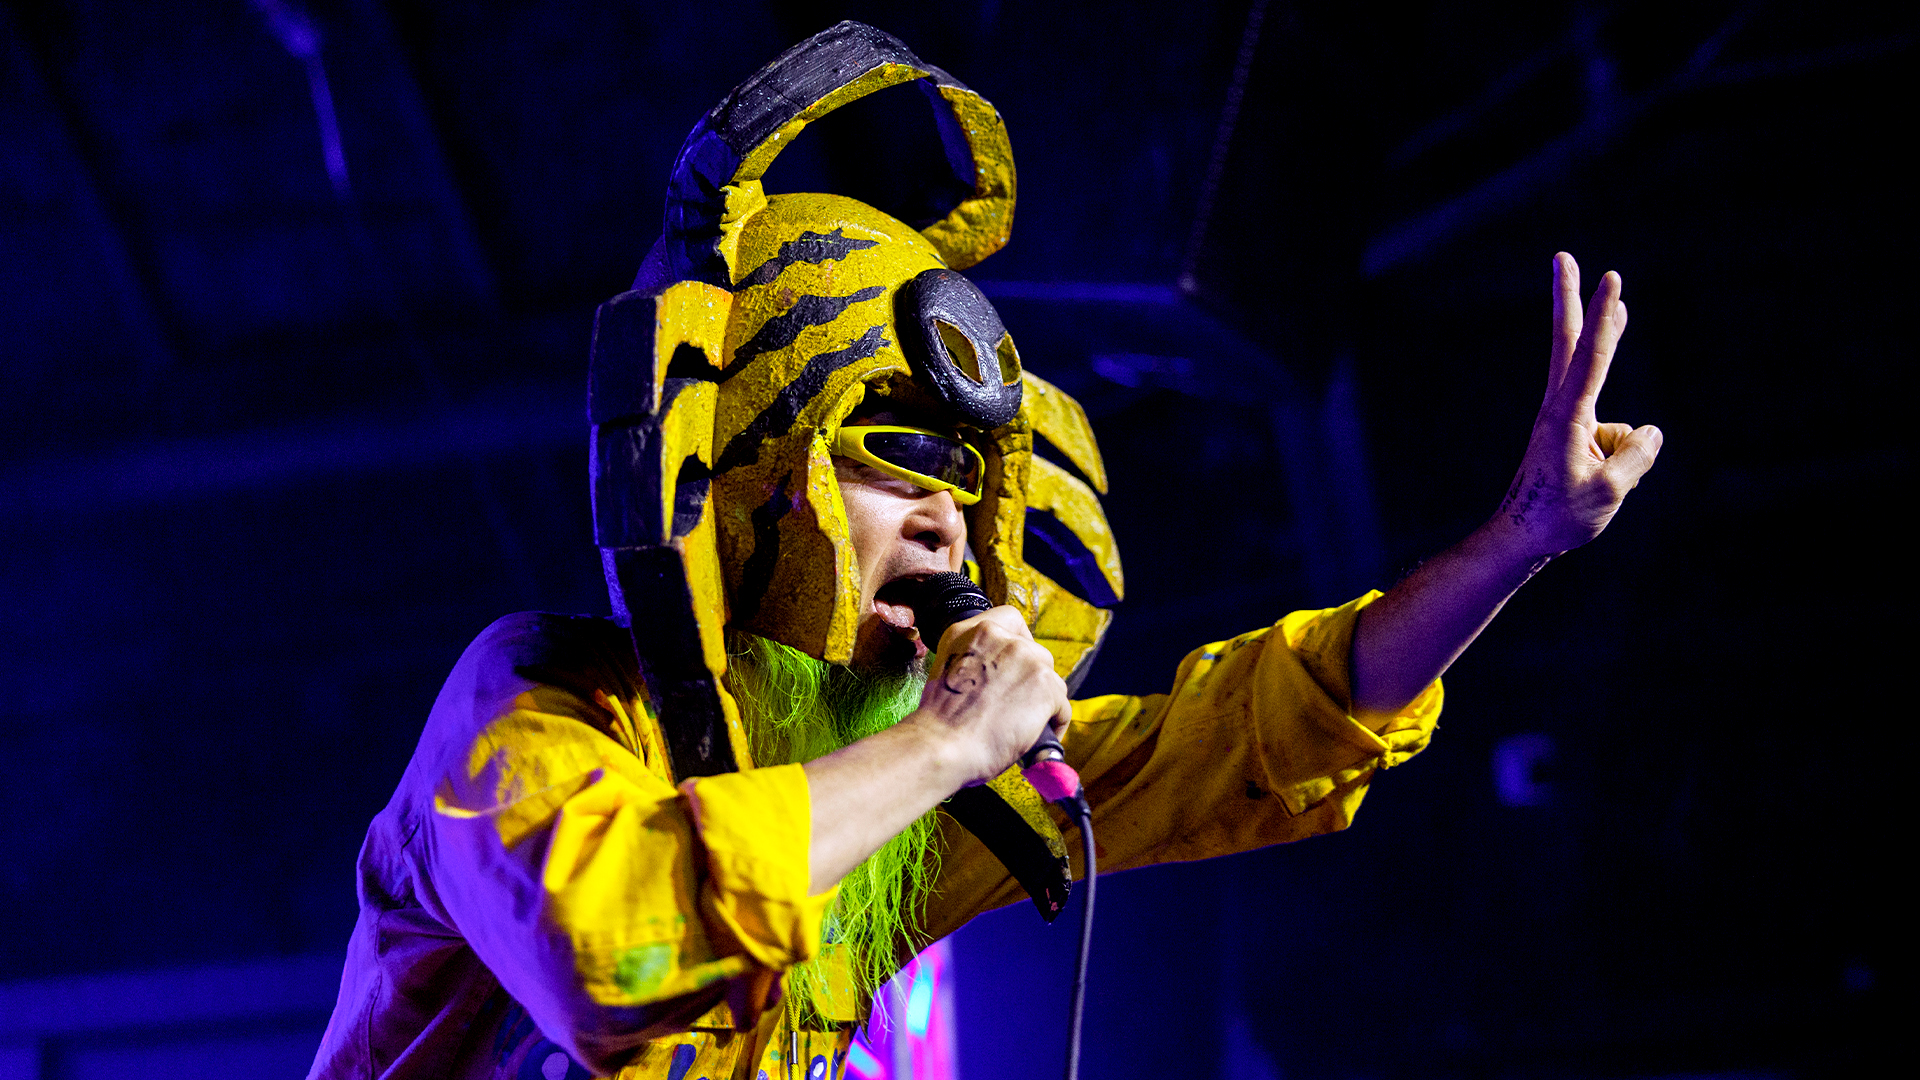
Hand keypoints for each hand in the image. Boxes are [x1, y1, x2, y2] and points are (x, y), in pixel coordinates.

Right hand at [911, 606, 1070, 785]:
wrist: (943, 746)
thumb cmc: (940, 725)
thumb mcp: (947, 674)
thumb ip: (974, 664)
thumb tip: (999, 679)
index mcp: (968, 632)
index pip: (1009, 620)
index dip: (1019, 643)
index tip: (1017, 666)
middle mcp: (998, 636)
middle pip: (1034, 652)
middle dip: (1031, 679)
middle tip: (1019, 705)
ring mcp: (1025, 657)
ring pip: (1051, 679)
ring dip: (1043, 701)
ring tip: (1028, 725)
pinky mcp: (1045, 684)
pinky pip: (1062, 706)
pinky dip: (1055, 723)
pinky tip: (1039, 738)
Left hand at [1496, 252, 1663, 557]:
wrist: (1521, 538)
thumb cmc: (1561, 516)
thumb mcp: (1610, 490)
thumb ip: (1637, 455)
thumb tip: (1649, 432)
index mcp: (1567, 415)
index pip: (1592, 356)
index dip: (1605, 316)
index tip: (1611, 278)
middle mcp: (1560, 407)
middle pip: (1570, 342)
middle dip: (1569, 298)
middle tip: (1562, 256)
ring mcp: (1564, 418)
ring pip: (1605, 402)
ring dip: (1614, 412)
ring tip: (1600, 418)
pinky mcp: (1571, 434)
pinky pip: (1614, 439)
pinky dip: (1618, 461)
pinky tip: (1597, 483)